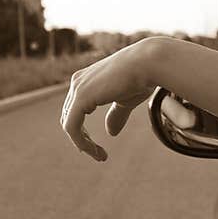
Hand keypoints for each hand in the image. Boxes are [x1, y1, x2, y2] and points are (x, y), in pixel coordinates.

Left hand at [60, 39, 156, 160]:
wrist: (148, 63)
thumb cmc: (142, 77)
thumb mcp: (126, 100)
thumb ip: (115, 114)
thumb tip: (110, 133)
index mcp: (86, 80)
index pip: (75, 109)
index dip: (82, 131)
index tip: (96, 147)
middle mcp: (78, 82)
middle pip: (68, 117)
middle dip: (82, 139)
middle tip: (99, 155)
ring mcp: (77, 89)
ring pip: (69, 125)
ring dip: (83, 145)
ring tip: (101, 156)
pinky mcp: (81, 98)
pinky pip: (72, 127)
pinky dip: (82, 143)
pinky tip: (96, 152)